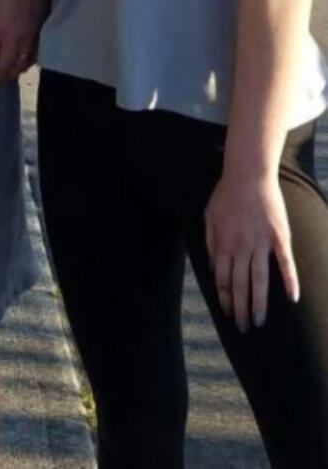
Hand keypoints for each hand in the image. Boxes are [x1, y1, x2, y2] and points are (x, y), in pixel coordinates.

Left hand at [205, 169, 298, 331]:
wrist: (248, 174)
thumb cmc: (226, 194)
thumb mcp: (209, 217)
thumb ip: (210, 244)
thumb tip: (214, 270)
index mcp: (223, 243)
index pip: (223, 280)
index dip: (225, 299)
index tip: (228, 315)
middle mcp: (240, 247)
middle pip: (240, 286)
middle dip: (240, 310)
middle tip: (243, 329)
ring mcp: (261, 243)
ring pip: (260, 281)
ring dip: (259, 304)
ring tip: (258, 322)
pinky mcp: (279, 237)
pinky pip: (285, 264)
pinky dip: (290, 282)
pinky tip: (293, 298)